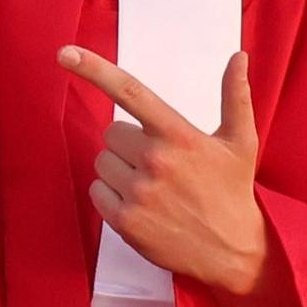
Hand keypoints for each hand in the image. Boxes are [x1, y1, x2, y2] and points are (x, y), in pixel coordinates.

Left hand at [58, 46, 267, 297]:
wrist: (234, 253)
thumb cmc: (233, 192)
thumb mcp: (241, 142)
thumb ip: (235, 96)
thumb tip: (238, 57)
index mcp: (179, 136)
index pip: (130, 92)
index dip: (94, 69)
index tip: (65, 53)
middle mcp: (155, 161)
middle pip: (111, 133)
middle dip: (128, 144)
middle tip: (158, 163)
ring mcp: (139, 193)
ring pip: (102, 162)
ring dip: (120, 170)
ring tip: (153, 186)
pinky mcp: (126, 221)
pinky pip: (96, 192)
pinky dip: (111, 196)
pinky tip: (141, 205)